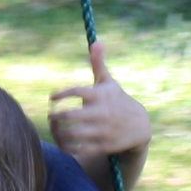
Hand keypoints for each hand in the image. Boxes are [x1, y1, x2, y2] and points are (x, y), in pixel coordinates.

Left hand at [48, 42, 148, 161]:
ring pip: (73, 134)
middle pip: (71, 115)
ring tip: (55, 128)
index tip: (53, 98)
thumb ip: (98, 63)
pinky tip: (62, 141)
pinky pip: (79, 148)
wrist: (140, 125)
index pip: (77, 92)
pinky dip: (67, 146)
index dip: (62, 95)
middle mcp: (101, 113)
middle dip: (56, 116)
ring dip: (59, 132)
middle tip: (51, 116)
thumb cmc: (117, 100)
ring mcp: (101, 131)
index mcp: (100, 96)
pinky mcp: (102, 146)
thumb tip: (97, 41)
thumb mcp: (109, 82)